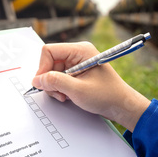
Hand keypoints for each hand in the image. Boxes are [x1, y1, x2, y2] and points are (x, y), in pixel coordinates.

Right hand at [31, 41, 149, 131]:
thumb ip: (55, 82)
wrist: (120, 106)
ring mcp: (76, 63)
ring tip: (65, 96)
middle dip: (50, 80)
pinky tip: (67, 95)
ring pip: (52, 72)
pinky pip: (58, 78)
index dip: (43, 67)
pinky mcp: (75, 73)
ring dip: (54, 86)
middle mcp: (77, 54)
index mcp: (80, 50)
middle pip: (49, 62)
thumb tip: (37, 79)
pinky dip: (59, 88)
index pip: (49, 51)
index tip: (44, 83)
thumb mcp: (77, 90)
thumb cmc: (106, 96)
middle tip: (58, 93)